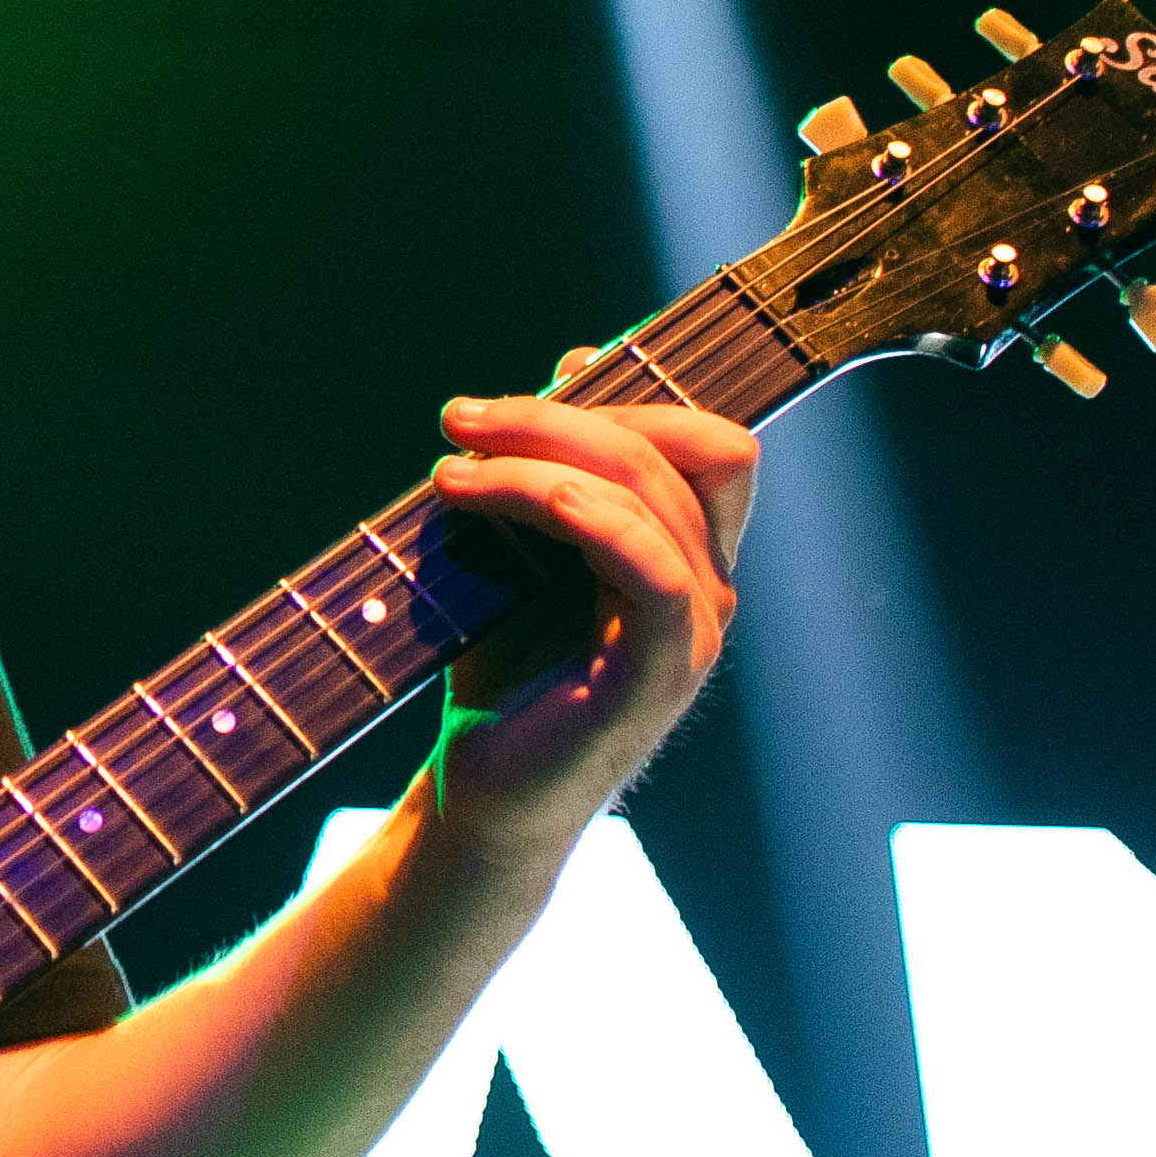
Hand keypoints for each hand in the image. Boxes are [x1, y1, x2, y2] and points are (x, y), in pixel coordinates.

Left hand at [421, 359, 757, 872]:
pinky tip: (522, 496)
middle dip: (566, 413)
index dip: (637, 389)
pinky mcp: (660, 675)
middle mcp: (708, 584)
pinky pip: (652, 571)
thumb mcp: (519, 548)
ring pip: (652, 495)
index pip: (706, 438)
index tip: (544, 376)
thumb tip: (577, 361)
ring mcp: (694, 631)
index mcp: (687, 550)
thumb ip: (551, 465)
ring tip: (447, 472)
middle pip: (679, 448)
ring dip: (540, 460)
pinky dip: (590, 516)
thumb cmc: (499, 672)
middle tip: (461, 420)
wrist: (478, 795)